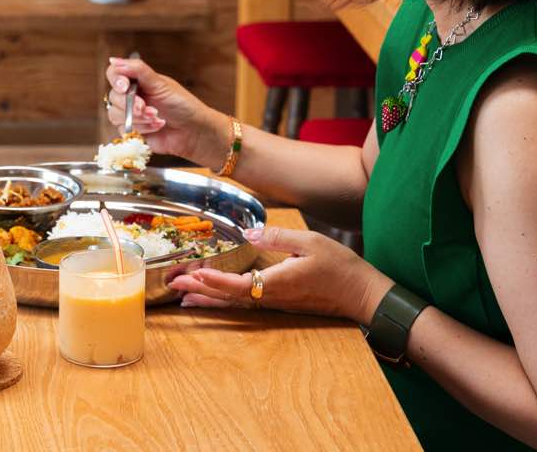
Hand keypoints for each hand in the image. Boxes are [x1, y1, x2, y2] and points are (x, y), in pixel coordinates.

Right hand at [105, 57, 228, 168]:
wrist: (194, 131)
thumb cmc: (182, 105)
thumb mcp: (161, 84)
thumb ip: (138, 70)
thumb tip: (115, 60)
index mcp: (138, 81)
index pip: (114, 74)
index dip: (116, 80)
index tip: (125, 87)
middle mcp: (131, 96)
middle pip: (113, 96)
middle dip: (130, 104)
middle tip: (146, 107)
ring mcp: (130, 114)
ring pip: (115, 115)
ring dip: (138, 118)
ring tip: (157, 117)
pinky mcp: (132, 131)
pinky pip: (124, 129)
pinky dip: (142, 128)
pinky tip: (157, 126)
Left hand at [169, 226, 393, 324]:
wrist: (363, 295)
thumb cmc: (341, 267)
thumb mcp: (311, 242)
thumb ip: (279, 236)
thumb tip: (251, 234)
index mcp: (279, 282)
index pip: (240, 284)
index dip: (216, 280)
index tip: (195, 273)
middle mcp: (273, 297)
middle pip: (230, 297)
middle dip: (200, 290)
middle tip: (173, 285)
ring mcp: (276, 303)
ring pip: (235, 302)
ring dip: (208, 298)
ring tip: (182, 296)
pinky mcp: (280, 303)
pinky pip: (245, 302)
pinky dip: (224, 300)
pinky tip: (212, 299)